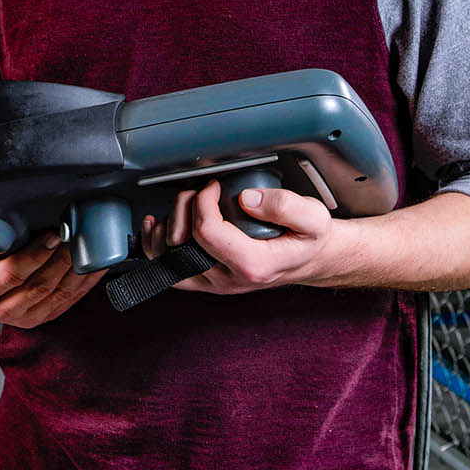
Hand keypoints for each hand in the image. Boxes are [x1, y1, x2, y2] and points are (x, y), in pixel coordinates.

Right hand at [0, 213, 98, 325]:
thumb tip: (11, 214)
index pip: (13, 273)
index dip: (37, 254)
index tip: (52, 235)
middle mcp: (2, 308)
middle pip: (40, 285)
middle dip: (62, 259)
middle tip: (75, 237)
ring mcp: (22, 317)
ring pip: (58, 295)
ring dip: (76, 271)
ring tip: (87, 249)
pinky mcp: (40, 317)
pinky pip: (68, 301)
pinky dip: (84, 283)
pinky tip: (93, 267)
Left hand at [141, 180, 359, 293]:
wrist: (309, 260)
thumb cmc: (308, 239)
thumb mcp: (313, 217)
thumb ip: (286, 205)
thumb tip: (248, 199)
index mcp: (253, 264)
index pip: (208, 232)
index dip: (203, 201)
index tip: (214, 186)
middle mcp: (229, 278)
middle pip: (182, 245)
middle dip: (183, 210)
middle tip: (198, 192)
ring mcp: (214, 282)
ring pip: (167, 262)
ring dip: (164, 230)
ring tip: (179, 207)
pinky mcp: (205, 281)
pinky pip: (167, 271)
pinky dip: (156, 247)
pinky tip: (159, 227)